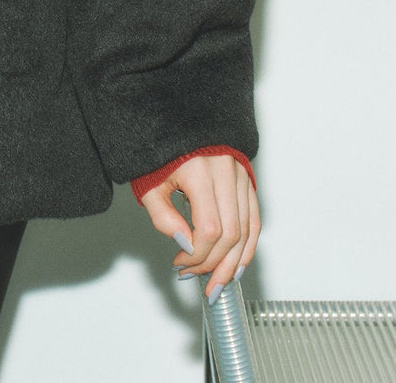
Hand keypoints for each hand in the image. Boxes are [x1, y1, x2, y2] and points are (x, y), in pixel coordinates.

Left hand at [139, 155, 259, 302]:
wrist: (172, 121)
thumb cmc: (158, 151)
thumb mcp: (149, 184)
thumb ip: (163, 217)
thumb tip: (186, 245)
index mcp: (199, 171)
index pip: (210, 229)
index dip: (197, 254)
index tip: (179, 263)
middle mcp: (224, 172)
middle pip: (231, 234)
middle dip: (214, 263)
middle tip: (195, 277)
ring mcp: (239, 175)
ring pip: (246, 230)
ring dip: (233, 263)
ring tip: (217, 282)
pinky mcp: (245, 179)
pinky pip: (254, 219)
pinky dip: (248, 245)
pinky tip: (237, 264)